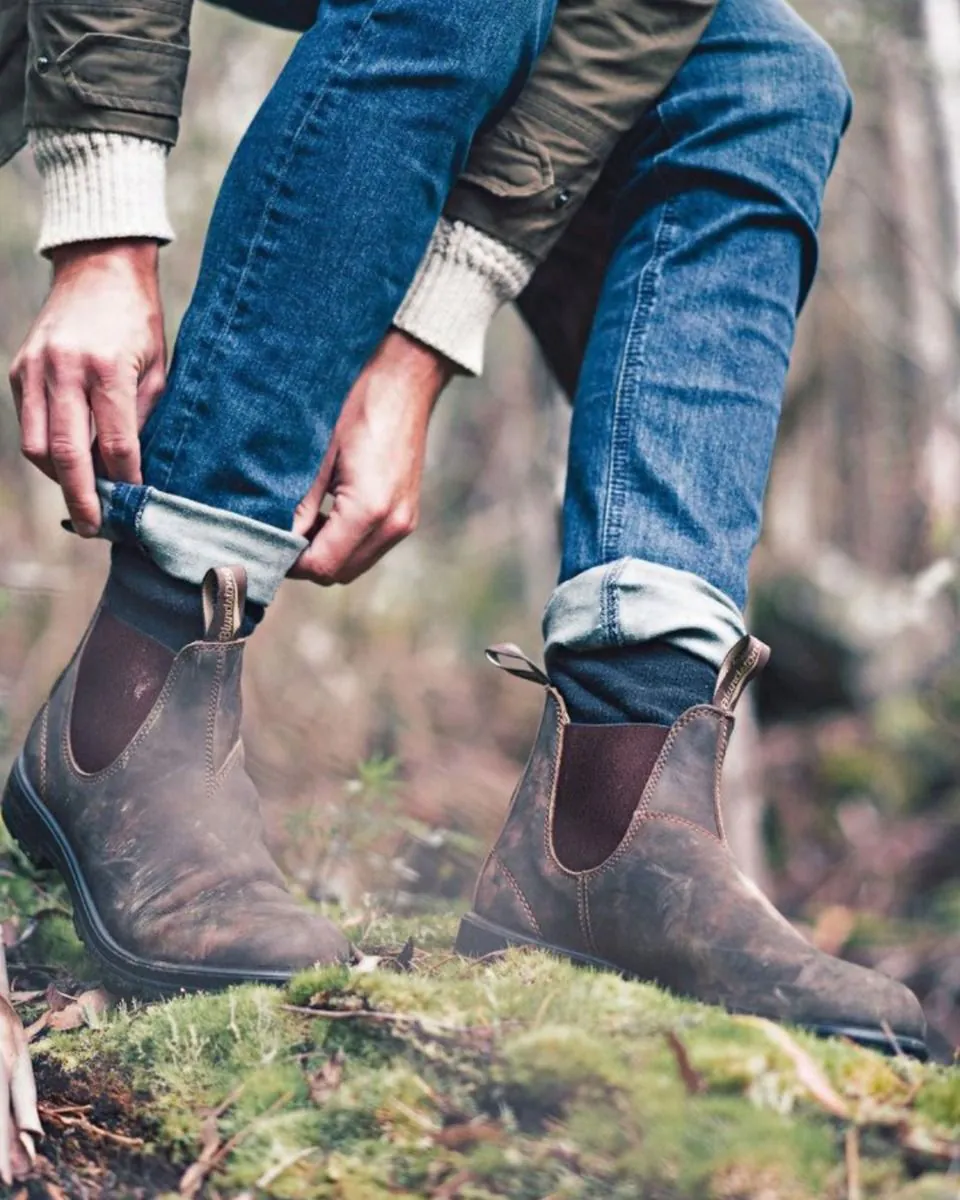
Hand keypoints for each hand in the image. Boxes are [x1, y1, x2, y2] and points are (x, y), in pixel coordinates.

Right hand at [9, 239, 165, 535]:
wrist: (99, 265)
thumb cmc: (138, 320)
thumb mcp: (158, 367)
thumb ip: (143, 417)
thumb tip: (132, 468)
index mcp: (108, 368)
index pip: (116, 443)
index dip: (126, 480)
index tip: (134, 505)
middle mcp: (65, 369)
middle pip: (66, 453)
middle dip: (81, 497)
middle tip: (93, 528)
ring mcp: (35, 368)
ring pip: (36, 445)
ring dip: (59, 478)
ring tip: (83, 496)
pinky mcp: (19, 369)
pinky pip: (27, 424)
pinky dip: (45, 450)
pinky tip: (69, 462)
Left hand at [291, 330, 453, 584]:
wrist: (404, 380)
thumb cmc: (358, 404)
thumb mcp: (318, 453)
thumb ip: (299, 504)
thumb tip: (276, 538)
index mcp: (370, 510)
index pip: (320, 564)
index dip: (288, 561)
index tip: (264, 542)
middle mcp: (393, 524)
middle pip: (338, 572)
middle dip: (305, 561)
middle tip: (278, 533)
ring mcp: (403, 522)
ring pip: (353, 564)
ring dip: (325, 553)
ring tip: (301, 523)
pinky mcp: (406, 515)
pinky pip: (368, 547)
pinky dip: (344, 542)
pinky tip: (327, 515)